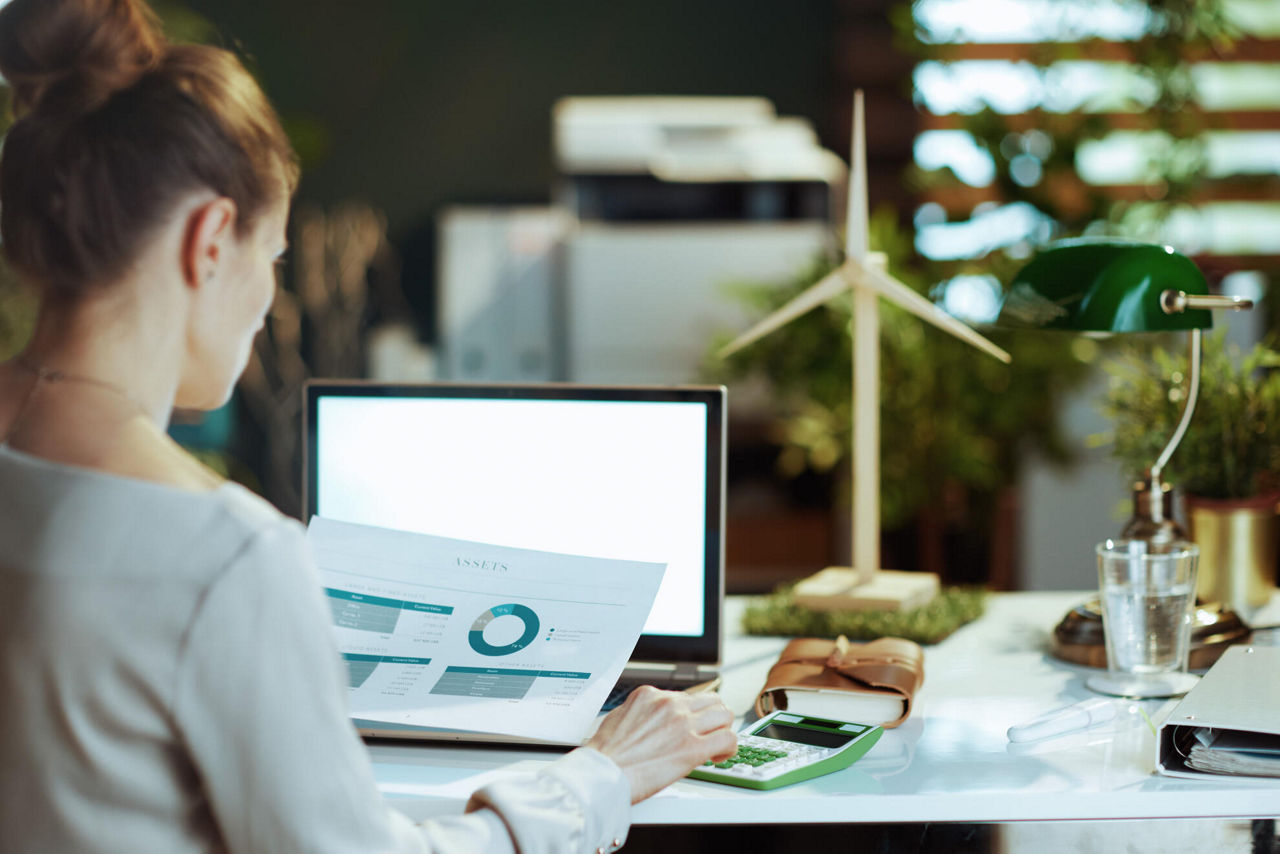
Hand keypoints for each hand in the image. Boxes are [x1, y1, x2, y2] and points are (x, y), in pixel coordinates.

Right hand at [585, 686, 736, 803]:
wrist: (602, 773)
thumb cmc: (606, 754)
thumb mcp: (620, 717)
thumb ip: (642, 713)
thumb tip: (653, 721)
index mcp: (650, 695)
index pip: (687, 696)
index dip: (692, 714)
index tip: (691, 727)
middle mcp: (669, 704)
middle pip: (711, 700)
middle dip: (713, 718)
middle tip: (709, 734)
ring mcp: (683, 723)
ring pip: (725, 714)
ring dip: (724, 730)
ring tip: (716, 746)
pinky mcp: (693, 747)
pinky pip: (728, 738)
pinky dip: (729, 748)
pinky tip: (718, 757)